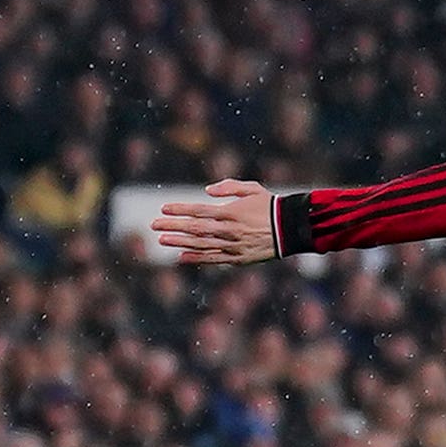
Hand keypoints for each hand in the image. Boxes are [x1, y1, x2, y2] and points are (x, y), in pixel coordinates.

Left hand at [153, 180, 278, 264]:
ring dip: (179, 243)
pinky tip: (181, 257)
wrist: (291, 229)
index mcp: (231, 212)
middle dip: (173, 226)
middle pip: (195, 229)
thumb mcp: (252, 189)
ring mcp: (232, 246)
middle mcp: (229, 230)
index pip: (199, 211)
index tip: (163, 208)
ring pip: (200, 245)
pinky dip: (196, 258)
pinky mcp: (237, 258)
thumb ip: (229, 187)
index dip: (180, 210)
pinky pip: (212, 259)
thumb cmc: (270, 206)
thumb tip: (207, 191)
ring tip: (162, 240)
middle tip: (154, 225)